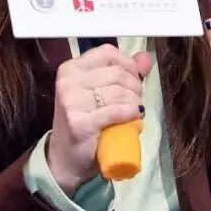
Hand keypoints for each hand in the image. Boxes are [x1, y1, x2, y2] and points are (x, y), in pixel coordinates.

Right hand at [46, 44, 151, 195]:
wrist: (66, 157)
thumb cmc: (85, 122)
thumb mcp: (100, 93)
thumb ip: (123, 73)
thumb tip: (144, 58)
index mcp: (70, 68)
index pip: (107, 53)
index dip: (127, 65)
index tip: (133, 80)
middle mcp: (67, 81)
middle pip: (117, 73)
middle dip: (135, 87)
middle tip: (135, 101)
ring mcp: (71, 102)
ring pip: (119, 92)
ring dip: (135, 103)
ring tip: (134, 112)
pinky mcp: (79, 122)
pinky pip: (116, 111)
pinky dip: (131, 114)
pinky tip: (134, 118)